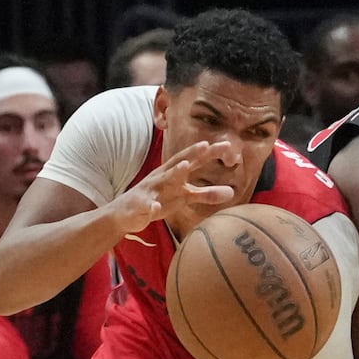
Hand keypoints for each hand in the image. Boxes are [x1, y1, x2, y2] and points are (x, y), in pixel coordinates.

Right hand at [111, 140, 236, 231]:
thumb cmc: (159, 200)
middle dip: (192, 154)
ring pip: (163, 180)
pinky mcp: (140, 206)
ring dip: (174, 172)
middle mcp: (162, 177)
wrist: (126, 214)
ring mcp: (151, 190)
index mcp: (173, 173)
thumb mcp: (184, 197)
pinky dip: (150, 206)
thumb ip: (206, 194)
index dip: (208, 152)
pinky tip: (155, 207)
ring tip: (185, 166)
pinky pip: (146, 206)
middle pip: (179, 163)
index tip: (226, 144)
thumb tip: (232, 192)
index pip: (193, 159)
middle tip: (206, 145)